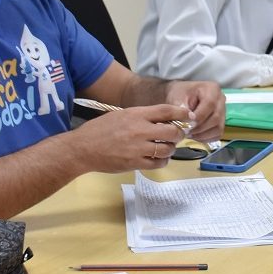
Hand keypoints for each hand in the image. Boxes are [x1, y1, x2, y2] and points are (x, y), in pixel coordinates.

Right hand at [71, 103, 189, 171]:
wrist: (82, 148)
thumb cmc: (100, 130)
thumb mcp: (121, 115)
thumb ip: (142, 117)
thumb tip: (164, 120)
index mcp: (136, 114)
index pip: (166, 111)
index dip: (182, 113)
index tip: (190, 117)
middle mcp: (140, 130)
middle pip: (172, 131)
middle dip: (179, 133)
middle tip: (177, 135)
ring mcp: (138, 148)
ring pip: (167, 149)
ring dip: (171, 148)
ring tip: (166, 147)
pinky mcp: (135, 163)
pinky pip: (158, 163)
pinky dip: (162, 161)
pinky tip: (158, 158)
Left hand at [166, 80, 224, 140]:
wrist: (182, 96)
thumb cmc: (180, 94)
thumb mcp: (178, 97)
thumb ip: (182, 108)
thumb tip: (188, 121)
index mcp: (212, 89)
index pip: (210, 104)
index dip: (199, 116)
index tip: (187, 123)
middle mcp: (221, 100)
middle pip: (215, 118)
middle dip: (199, 128)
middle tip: (186, 131)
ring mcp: (223, 112)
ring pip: (218, 128)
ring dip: (202, 134)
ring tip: (189, 134)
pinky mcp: (221, 122)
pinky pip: (217, 134)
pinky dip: (206, 138)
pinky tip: (195, 135)